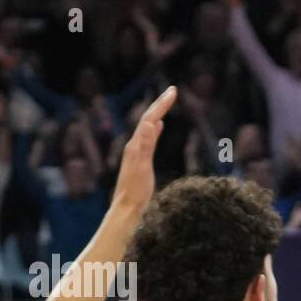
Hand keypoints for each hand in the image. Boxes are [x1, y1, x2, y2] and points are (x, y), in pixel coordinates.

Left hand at [111, 86, 175, 214]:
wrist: (127, 208)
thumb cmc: (135, 191)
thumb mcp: (142, 167)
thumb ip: (146, 145)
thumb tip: (151, 122)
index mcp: (136, 145)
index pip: (149, 119)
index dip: (161, 104)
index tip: (173, 91)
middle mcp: (135, 145)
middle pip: (148, 119)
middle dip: (160, 104)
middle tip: (173, 91)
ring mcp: (137, 152)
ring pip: (148, 126)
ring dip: (158, 113)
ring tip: (166, 103)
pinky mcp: (141, 159)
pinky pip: (148, 137)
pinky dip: (155, 128)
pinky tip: (159, 126)